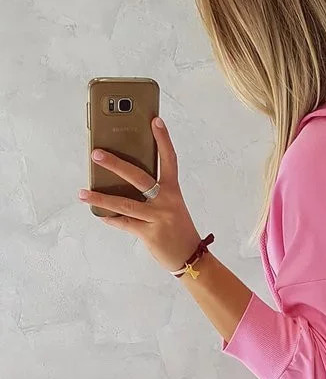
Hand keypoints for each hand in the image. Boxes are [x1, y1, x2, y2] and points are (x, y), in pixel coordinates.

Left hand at [79, 118, 201, 272]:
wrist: (191, 257)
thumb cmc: (178, 229)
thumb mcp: (172, 206)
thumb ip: (155, 193)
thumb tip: (123, 181)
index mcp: (173, 191)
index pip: (169, 160)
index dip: (163, 139)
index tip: (155, 120)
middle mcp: (166, 201)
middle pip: (138, 177)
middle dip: (115, 164)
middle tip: (96, 154)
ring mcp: (158, 218)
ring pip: (124, 203)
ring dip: (100, 197)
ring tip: (82, 192)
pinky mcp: (149, 234)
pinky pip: (124, 223)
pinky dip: (110, 219)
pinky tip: (98, 213)